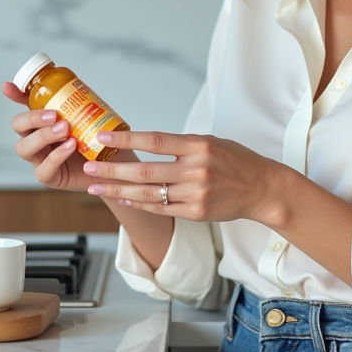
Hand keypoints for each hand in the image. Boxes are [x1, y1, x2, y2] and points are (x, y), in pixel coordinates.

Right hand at [2, 81, 135, 191]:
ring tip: (65, 129)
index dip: (15, 95)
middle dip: (32, 118)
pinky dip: (57, 156)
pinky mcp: (49, 176)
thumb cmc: (99, 141)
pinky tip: (70, 146)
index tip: (8, 86)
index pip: (25, 105)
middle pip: (18, 126)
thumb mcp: (92, 116)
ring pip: (24, 147)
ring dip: (43, 136)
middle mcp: (37, 139)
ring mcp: (40, 159)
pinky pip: (44, 169)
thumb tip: (74, 84)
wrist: (114, 165)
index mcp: (44, 122)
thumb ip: (81, 103)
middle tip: (54, 114)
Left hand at [80, 129, 285, 223]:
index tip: (102, 138)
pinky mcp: (195, 213)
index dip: (126, 140)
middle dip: (112, 170)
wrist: (263, 189)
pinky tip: (123, 198)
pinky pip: (161, 208)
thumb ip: (180, 145)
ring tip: (96, 187)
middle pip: (145, 170)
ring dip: (118, 190)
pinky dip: (139, 204)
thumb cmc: (235, 161)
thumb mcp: (211, 142)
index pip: (155, 140)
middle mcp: (196, 170)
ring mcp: (195, 194)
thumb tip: (145, 144)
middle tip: (88, 167)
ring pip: (148, 193)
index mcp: (199, 146)